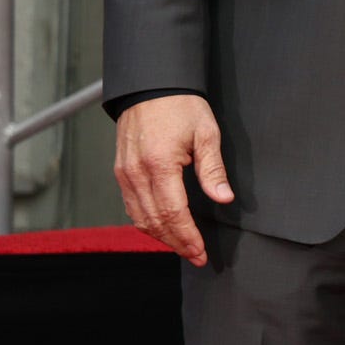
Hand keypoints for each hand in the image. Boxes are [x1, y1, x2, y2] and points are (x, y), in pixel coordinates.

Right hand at [113, 95, 234, 262]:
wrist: (150, 87)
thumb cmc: (181, 106)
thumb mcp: (206, 133)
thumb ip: (213, 169)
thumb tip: (224, 198)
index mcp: (159, 165)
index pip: (173, 213)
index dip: (188, 237)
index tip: (201, 252)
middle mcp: (136, 174)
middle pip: (155, 221)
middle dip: (176, 243)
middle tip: (195, 256)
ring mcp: (125, 174)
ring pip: (140, 218)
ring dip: (161, 236)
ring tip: (183, 247)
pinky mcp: (121, 172)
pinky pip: (132, 206)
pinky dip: (147, 222)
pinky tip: (163, 228)